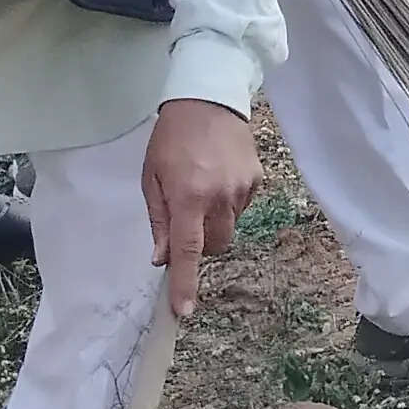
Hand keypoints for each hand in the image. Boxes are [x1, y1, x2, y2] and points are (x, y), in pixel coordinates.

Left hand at [141, 98, 264, 319]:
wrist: (209, 98)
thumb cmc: (171, 138)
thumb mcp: (152, 177)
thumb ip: (159, 219)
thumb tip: (162, 257)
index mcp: (189, 197)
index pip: (188, 251)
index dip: (184, 283)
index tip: (184, 310)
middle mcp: (220, 198)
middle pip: (215, 246)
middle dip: (199, 244)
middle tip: (185, 220)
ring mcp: (242, 190)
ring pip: (229, 228)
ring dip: (214, 223)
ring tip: (202, 189)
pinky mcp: (256, 180)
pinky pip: (241, 208)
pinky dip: (228, 204)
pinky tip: (219, 177)